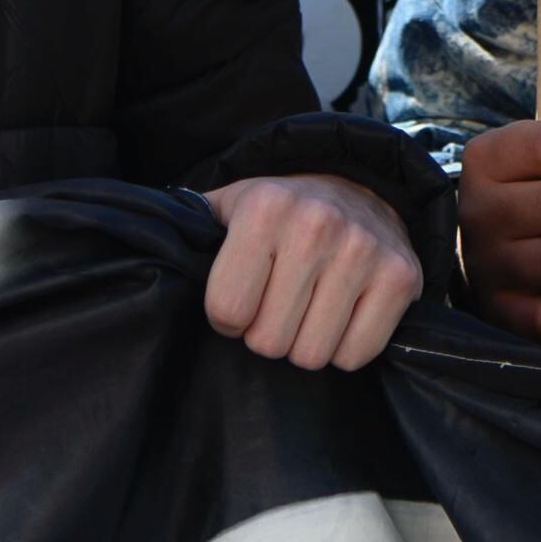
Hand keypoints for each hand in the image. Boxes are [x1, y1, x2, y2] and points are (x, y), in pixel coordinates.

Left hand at [201, 174, 420, 370]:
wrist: (358, 186)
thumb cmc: (279, 212)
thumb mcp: (229, 206)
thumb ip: (186, 231)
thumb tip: (139, 252)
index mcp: (265, 208)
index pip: (228, 313)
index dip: (229, 317)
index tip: (242, 296)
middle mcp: (317, 225)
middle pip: (270, 342)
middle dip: (268, 333)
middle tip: (278, 304)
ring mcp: (364, 252)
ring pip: (312, 355)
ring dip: (305, 343)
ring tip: (308, 308)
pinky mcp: (402, 278)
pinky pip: (356, 355)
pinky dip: (345, 347)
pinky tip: (341, 313)